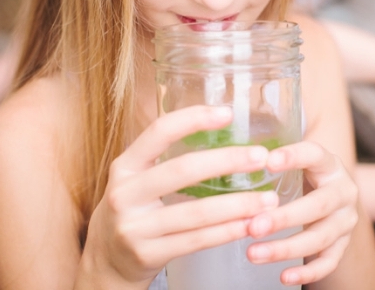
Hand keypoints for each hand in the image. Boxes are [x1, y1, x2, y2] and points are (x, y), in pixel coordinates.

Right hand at [80, 106, 281, 287]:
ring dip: (238, 204)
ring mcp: (134, 227)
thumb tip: (222, 127)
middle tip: (261, 157)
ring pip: (195, 212)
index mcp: (125, 165)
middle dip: (227, 161)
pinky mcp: (147, 254)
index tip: (227, 113)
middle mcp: (125, 193)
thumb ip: (167, 157)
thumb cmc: (134, 208)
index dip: (193, 119)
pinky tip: (248, 224)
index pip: (159, 132)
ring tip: (268, 198)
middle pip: (182, 170)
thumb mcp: (137, 177)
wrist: (106, 261)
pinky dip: (226, 232)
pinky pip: (196, 241)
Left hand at [244, 141, 358, 286]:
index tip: (267, 161)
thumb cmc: (306, 173)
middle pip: (318, 205)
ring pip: (320, 238)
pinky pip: (328, 262)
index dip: (294, 157)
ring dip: (285, 248)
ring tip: (253, 253)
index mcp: (330, 165)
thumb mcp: (298, 160)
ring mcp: (346, 221)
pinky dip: (307, 272)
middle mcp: (344, 192)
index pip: (315, 155)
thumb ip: (273, 155)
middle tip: (253, 226)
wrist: (336, 195)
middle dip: (284, 218)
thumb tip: (234, 151)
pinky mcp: (344, 244)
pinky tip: (283, 277)